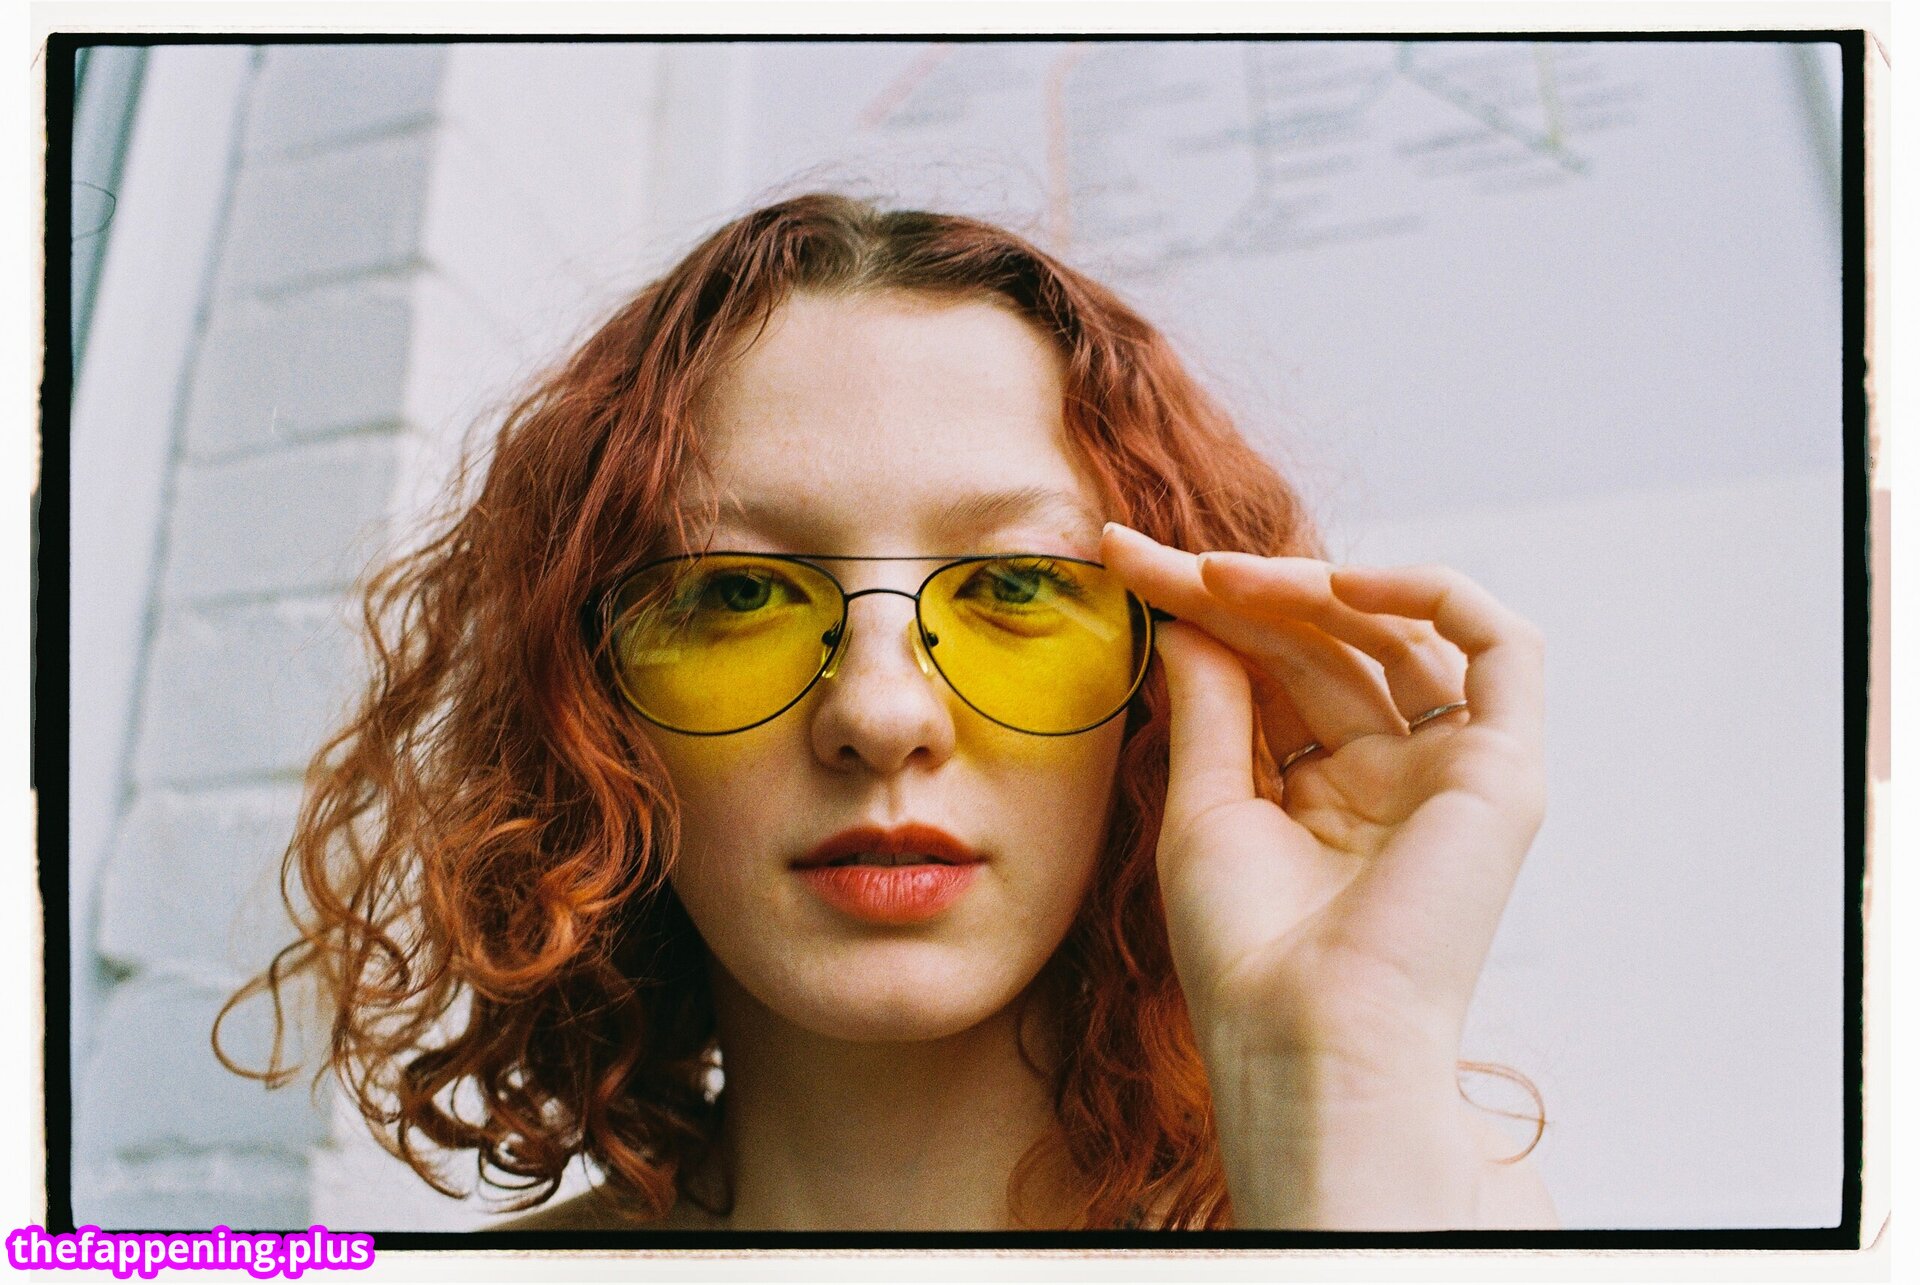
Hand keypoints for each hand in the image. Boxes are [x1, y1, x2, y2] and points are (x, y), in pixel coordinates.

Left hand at [1100, 523, 1547, 1226]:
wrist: (1303, 1036)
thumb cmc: (1245, 954)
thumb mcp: (1206, 806)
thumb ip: (1210, 703)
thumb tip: (1187, 614)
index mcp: (1327, 796)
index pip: (1272, 671)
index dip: (1203, 612)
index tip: (1123, 566)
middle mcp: (1394, 777)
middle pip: (1324, 645)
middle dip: (1234, 591)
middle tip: (1147, 556)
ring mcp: (1452, 771)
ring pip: (1392, 635)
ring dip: (1304, 590)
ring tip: (1213, 576)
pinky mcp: (1505, 771)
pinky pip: (1501, 647)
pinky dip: (1430, 595)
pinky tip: (1336, 584)